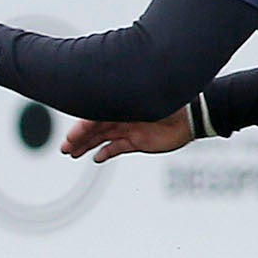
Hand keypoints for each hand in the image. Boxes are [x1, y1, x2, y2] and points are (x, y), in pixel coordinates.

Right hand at [61, 109, 192, 162]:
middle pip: (94, 129)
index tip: (70, 137)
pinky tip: (96, 158)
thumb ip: (126, 102)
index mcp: (121, 105)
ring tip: (72, 153)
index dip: (82, 128)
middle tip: (65, 149)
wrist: (192, 117)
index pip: (95, 117)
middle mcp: (122, 117)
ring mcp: (129, 129)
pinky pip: (117, 148)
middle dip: (78, 138)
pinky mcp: (138, 141)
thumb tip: (106, 99)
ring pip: (102, 139)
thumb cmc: (171, 104)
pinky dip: (106, 153)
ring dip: (86, 146)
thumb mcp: (146, 101)